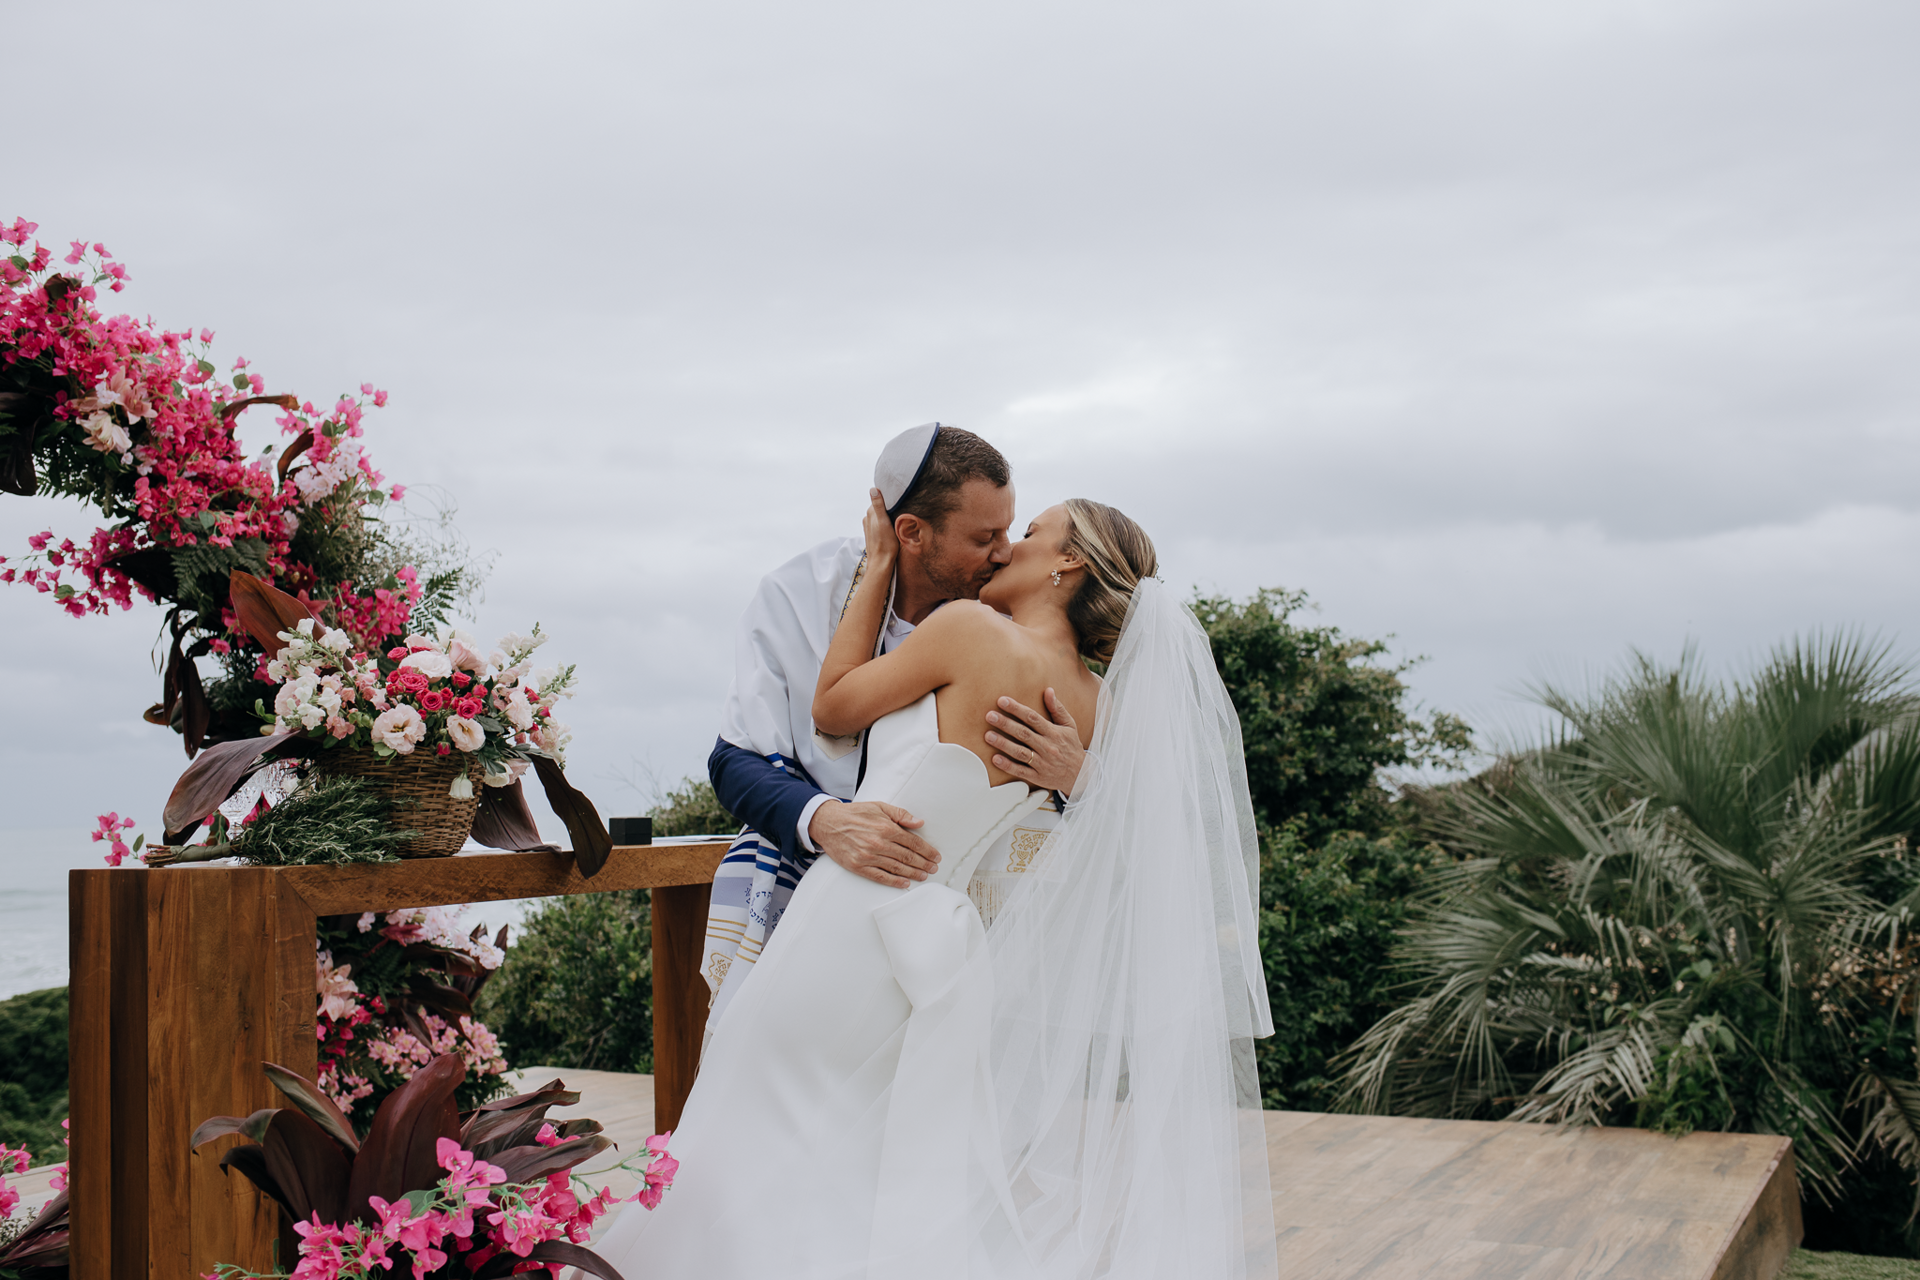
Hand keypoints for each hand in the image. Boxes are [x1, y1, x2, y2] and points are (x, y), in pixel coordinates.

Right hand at [809, 799, 939, 888]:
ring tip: (924, 876)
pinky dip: (894, 881)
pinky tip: (904, 883)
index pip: (913, 842)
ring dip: (913, 873)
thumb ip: (900, 814)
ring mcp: (868, 856)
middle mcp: (879, 843)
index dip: (927, 851)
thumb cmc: (855, 814)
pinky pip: (880, 876)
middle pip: (908, 857)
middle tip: (934, 868)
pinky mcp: (859, 866)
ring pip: (897, 868)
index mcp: (886, 828)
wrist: (828, 823)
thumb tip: (919, 822)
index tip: (935, 856)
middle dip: (924, 864)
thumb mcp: (879, 807)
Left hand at [863, 487, 899, 566]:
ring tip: (897, 516)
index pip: (879, 499)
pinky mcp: (873, 534)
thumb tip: (873, 489)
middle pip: (879, 507)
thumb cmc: (885, 543)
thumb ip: (878, 505)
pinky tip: (892, 526)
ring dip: (887, 515)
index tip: (898, 498)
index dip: (888, 498)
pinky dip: (885, 522)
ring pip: (879, 516)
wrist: (881, 562)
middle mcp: (868, 519)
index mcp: (870, 513)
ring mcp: (869, 527)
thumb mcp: (884, 521)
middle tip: (900, 506)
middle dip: (888, 506)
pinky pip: (880, 523)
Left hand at [986, 688, 1085, 795]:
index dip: (1017, 709)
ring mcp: (1042, 763)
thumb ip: (1057, 709)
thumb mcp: (1069, 726)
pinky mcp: (1038, 776)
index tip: (1002, 701)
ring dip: (1003, 744)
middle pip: (1024, 733)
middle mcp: (1047, 747)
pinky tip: (995, 759)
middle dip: (1006, 724)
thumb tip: (1048, 690)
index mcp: (1054, 733)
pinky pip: (1021, 771)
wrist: (1081, 774)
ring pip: (1020, 752)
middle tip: (990, 715)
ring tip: (988, 735)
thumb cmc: (1072, 747)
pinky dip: (1008, 766)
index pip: (1032, 718)